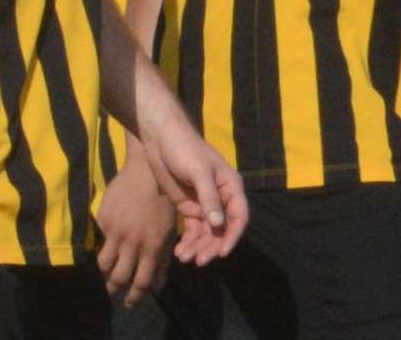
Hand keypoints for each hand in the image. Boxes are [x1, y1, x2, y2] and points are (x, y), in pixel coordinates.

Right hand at [97, 152, 177, 307]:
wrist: (146, 169)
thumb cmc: (165, 198)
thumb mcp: (169, 227)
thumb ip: (163, 255)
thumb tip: (158, 282)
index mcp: (153, 244)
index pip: (142, 281)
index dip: (136, 296)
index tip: (131, 303)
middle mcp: (133, 241)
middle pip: (118, 277)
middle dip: (115, 290)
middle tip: (114, 294)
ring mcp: (116, 231)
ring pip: (104, 264)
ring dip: (105, 273)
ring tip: (106, 275)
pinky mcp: (104, 220)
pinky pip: (102, 241)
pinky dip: (106, 246)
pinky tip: (110, 244)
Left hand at [139, 110, 247, 264]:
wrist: (161, 140)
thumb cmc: (185, 149)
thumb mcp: (198, 171)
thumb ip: (209, 197)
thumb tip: (218, 223)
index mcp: (230, 187)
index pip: (238, 216)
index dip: (233, 236)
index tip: (222, 253)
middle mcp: (221, 199)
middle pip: (221, 229)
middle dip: (211, 246)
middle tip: (198, 261)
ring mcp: (204, 205)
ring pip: (206, 233)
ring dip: (198, 247)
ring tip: (184, 257)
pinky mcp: (189, 208)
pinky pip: (192, 230)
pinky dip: (188, 242)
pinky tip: (179, 252)